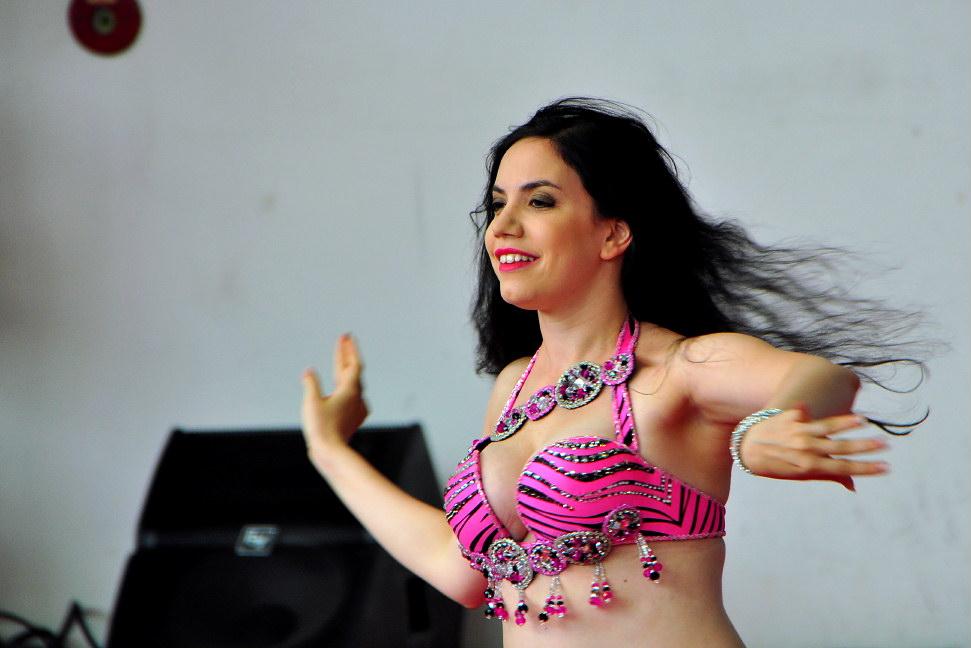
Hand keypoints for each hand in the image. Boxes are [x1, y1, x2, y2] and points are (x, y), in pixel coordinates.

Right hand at [301, 334, 368, 470]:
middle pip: (353, 371)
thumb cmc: (321, 428)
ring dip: (347, 370)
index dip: (348, 349)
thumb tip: (308, 372)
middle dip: (347, 354)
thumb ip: (311, 385)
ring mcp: (356, 409)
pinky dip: (346, 387)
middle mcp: (357, 398)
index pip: (352, 364)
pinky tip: (344, 391)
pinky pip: (352, 397)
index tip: (346, 336)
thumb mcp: (311, 402)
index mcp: (349, 390)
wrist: (332, 453)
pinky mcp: (352, 418)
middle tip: (344, 339)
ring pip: (353, 384)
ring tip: (343, 361)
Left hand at [739, 404, 888, 491]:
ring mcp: (797, 432)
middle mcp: (805, 449)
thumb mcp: (802, 475)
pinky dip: (809, 410)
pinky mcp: (788, 417)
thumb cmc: (778, 465)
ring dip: (845, 424)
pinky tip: (815, 404)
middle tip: (885, 445)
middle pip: (840, 448)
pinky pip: (803, 412)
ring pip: (826, 427)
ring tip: (863, 421)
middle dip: (864, 447)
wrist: (748, 448)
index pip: (844, 467)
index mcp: (810, 466)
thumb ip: (829, 476)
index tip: (886, 467)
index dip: (866, 468)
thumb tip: (854, 486)